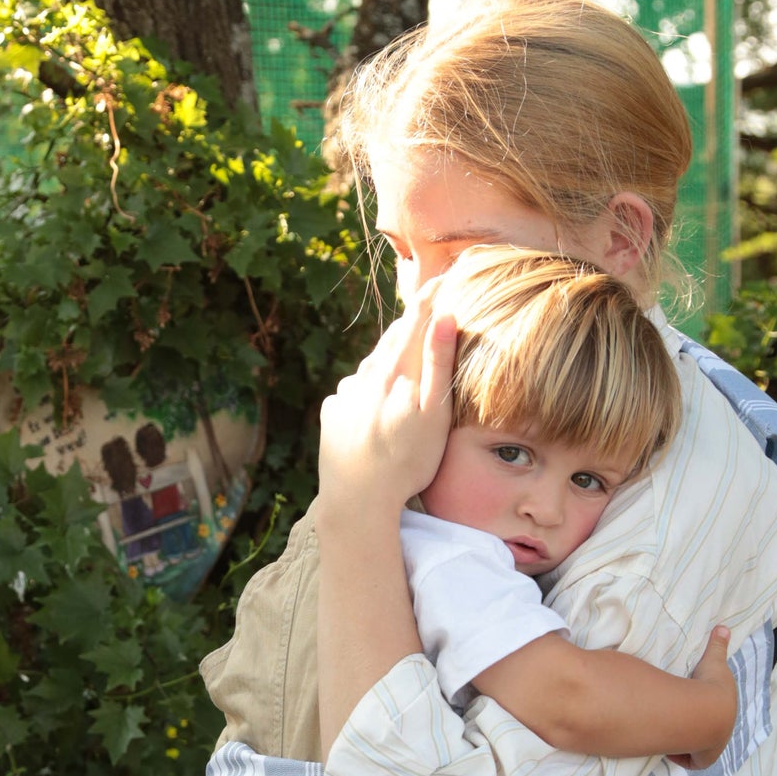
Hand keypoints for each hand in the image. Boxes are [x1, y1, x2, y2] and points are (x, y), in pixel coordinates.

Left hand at [318, 283, 458, 516]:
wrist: (356, 500)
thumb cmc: (406, 462)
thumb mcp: (433, 415)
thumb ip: (437, 365)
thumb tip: (443, 317)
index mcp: (395, 370)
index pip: (415, 320)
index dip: (431, 296)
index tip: (444, 275)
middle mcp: (366, 374)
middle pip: (392, 339)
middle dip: (411, 322)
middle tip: (427, 304)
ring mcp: (346, 393)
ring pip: (372, 364)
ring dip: (389, 353)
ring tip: (405, 350)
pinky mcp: (332, 412)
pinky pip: (355, 389)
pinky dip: (369, 385)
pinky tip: (378, 398)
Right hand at [670, 625, 736, 769]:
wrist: (707, 710)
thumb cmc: (711, 686)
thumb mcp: (715, 662)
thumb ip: (717, 646)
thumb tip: (723, 627)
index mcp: (726, 713)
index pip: (721, 720)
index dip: (708, 717)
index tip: (694, 712)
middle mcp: (723, 733)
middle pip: (710, 738)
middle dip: (697, 732)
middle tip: (681, 724)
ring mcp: (712, 747)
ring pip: (699, 750)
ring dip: (687, 745)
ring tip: (672, 735)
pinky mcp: (700, 757)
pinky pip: (689, 760)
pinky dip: (679, 755)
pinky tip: (670, 746)